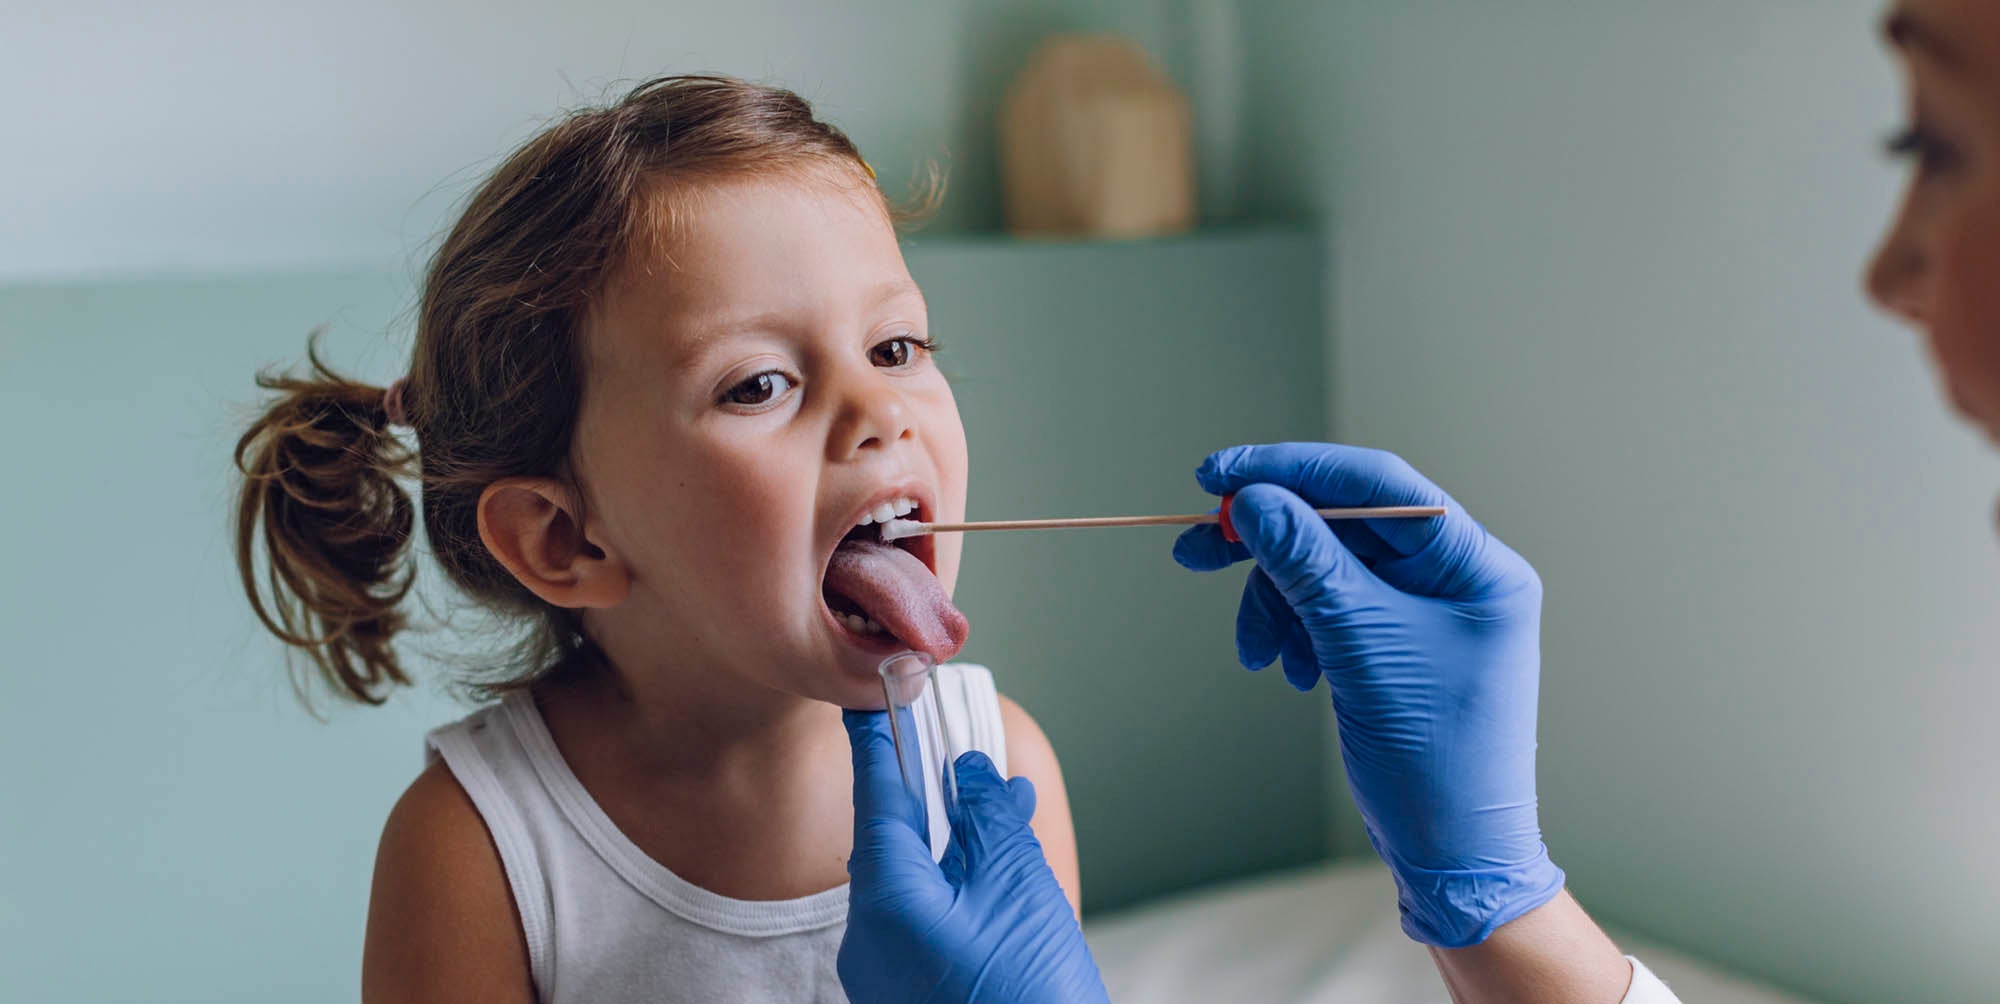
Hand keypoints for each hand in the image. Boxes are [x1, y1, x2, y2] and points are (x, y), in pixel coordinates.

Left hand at [838, 709, 1106, 1003]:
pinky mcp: (913, 997)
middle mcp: (871, 941)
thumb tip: (969, 774)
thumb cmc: (1032, 999)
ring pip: (916, 884)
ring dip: (958, 842)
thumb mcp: (1020, 890)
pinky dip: (962, 888)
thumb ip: (991, 820)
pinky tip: (1003, 869)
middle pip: (895, 842)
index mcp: (886, 903)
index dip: (879, 742)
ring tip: (1006, 804)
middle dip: (932, 795)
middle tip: (956, 746)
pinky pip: (928, 923)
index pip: (877, 799)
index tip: (872, 696)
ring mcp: (888, 977)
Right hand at [1172, 442, 1564, 947]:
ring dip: (1276, 602)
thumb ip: (1309, 565)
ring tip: (1255, 653)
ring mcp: (1426, 613)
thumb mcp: (1362, 649)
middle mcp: (1456, 578)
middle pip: (1344, 525)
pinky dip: (1295, 631)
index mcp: (1476, 566)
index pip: (1378, 484)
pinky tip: (1287, 670)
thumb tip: (1255, 500)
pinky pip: (1328, 609)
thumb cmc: (1435, 761)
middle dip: (1270, 542)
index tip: (1220, 475)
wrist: (1452, 856)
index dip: (1294, 470)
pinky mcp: (1396, 645)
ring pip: (1326, 569)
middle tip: (1198, 549)